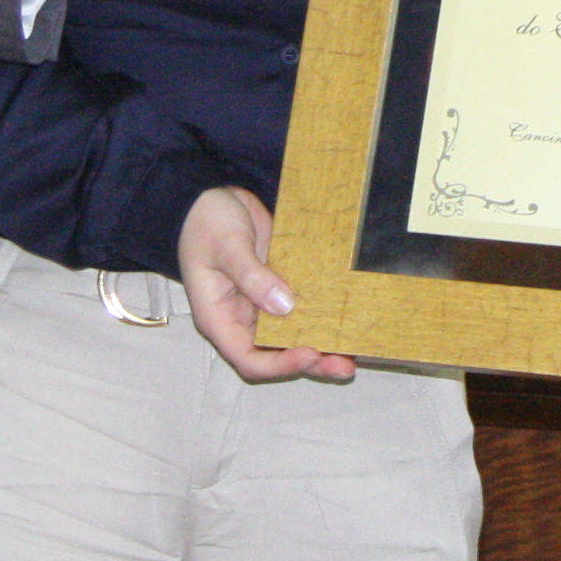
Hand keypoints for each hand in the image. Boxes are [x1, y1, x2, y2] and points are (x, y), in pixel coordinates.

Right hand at [178, 186, 355, 383]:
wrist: (213, 195)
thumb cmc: (206, 222)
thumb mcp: (226, 246)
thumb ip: (252, 276)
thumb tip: (284, 306)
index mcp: (220, 319)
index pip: (249, 359)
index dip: (280, 365)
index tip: (310, 353)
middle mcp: (243, 320)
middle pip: (276, 355)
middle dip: (311, 362)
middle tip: (344, 365)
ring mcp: (263, 306)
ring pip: (293, 337)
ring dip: (323, 345)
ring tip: (354, 351)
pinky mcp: (280, 288)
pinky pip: (303, 310)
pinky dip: (323, 317)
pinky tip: (347, 318)